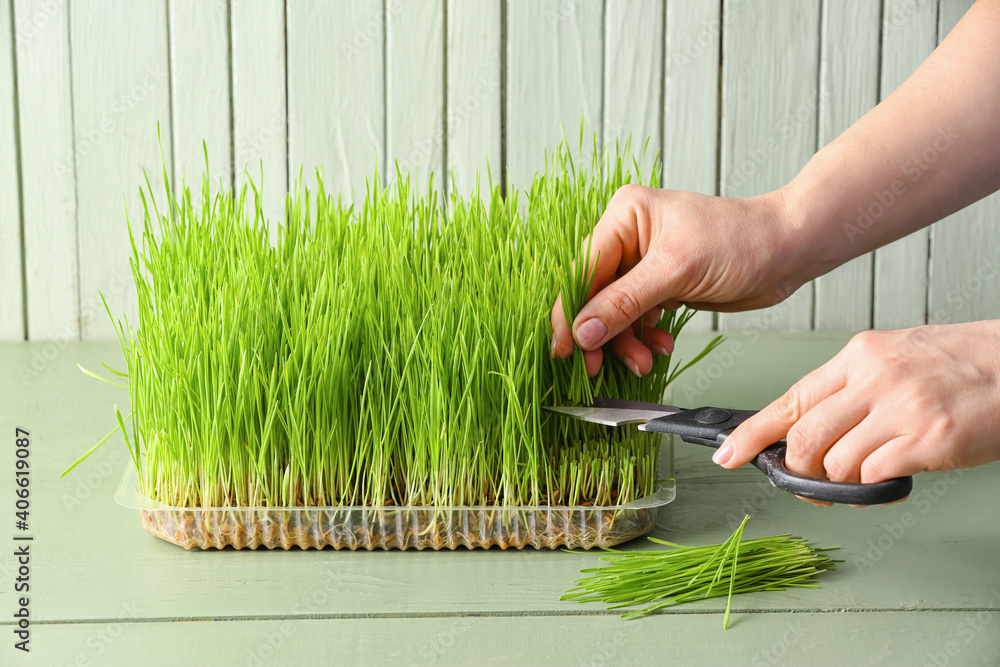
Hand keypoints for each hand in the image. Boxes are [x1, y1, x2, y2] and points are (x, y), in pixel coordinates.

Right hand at [550, 184, 801, 374]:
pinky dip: (645, 337)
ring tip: (645, 360)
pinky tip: (660, 345)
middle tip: (599, 369)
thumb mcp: (676, 271)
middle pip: (595, 295)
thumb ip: (625, 302)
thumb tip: (583, 331)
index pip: (583, 270)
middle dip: (603, 333)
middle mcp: (629, 237)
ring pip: (615, 313)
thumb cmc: (741, 241)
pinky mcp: (662, 285)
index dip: (572, 312)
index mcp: (625, 216)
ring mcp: (645, 263)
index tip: (565, 349)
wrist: (789, 251)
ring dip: (626, 342)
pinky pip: (637, 319)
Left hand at [714, 322, 999, 504]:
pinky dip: (873, 485)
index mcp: (857, 356)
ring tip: (866, 471)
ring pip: (835, 462)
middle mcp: (874, 379)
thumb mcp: (892, 358)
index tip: (729, 454)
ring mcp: (901, 409)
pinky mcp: (928, 440)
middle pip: (804, 438)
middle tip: (812, 480)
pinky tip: (892, 474)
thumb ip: (849, 390)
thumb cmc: (958, 364)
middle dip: (798, 469)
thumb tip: (805, 430)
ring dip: (841, 479)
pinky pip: (873, 475)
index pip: (789, 399)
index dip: (753, 433)